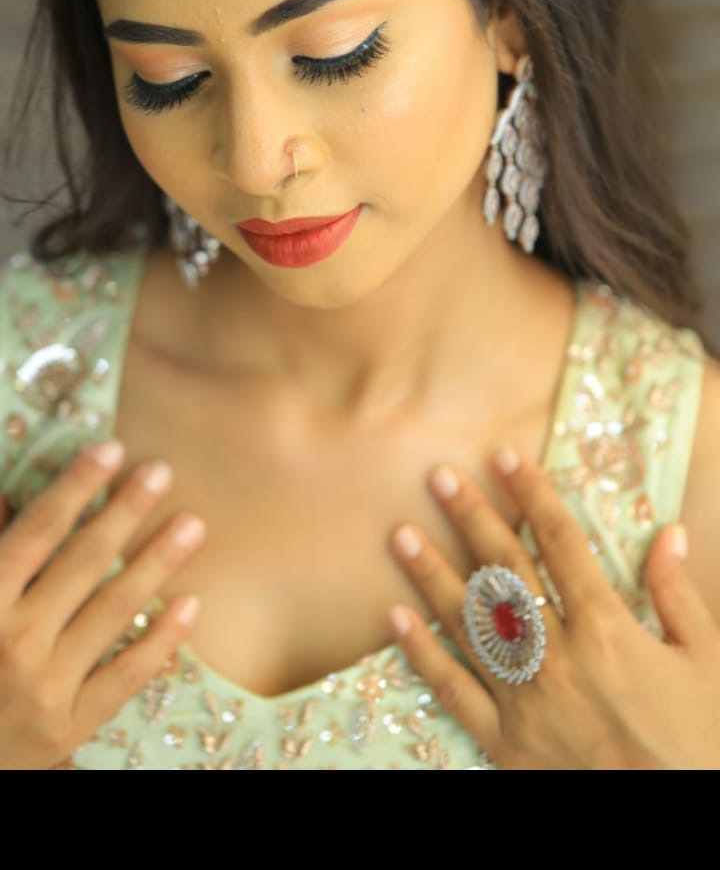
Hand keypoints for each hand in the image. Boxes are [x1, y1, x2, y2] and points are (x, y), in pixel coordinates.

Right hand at [0, 438, 206, 769]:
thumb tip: (7, 497)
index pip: (37, 531)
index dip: (75, 486)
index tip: (110, 447)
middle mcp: (14, 641)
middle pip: (83, 561)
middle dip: (124, 511)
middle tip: (162, 471)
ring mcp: (45, 686)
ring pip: (113, 611)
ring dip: (156, 563)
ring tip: (192, 525)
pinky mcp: (69, 726)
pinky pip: (125, 676)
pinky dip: (161, 640)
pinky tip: (191, 603)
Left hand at [387, 449, 719, 768]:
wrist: (677, 816)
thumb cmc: (698, 743)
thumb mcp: (706, 663)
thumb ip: (678, 596)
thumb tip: (668, 535)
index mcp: (607, 630)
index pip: (561, 543)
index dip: (533, 495)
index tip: (507, 457)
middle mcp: (557, 657)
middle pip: (504, 572)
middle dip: (471, 518)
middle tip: (439, 477)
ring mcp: (525, 702)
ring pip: (469, 625)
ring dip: (433, 575)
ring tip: (401, 535)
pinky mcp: (505, 745)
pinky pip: (454, 693)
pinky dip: (422, 656)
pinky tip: (397, 620)